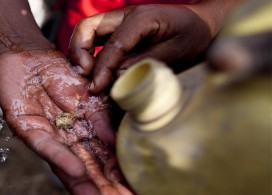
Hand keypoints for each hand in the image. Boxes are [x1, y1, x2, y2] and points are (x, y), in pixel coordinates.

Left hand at [0, 31, 136, 194]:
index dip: (114, 179)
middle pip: (85, 170)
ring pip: (66, 165)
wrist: (30, 57)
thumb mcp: (89, 98)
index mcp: (81, 135)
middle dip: (102, 191)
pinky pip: (43, 144)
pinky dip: (59, 157)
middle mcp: (64, 141)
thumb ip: (101, 122)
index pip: (99, 161)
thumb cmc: (59, 75)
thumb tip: (120, 144)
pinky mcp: (25, 127)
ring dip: (82, 184)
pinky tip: (75, 171)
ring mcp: (46, 136)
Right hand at [69, 4, 212, 92]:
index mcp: (142, 18)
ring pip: (88, 31)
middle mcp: (126, 16)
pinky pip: (96, 39)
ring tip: (86, 75)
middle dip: (79, 52)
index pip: (113, 44)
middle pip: (87, 27)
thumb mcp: (178, 51)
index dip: (102, 68)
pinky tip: (94, 72)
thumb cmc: (196, 36)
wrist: (204, 22)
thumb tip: (116, 75)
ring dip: (80, 53)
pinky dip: (89, 54)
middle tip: (84, 76)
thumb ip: (146, 61)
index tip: (96, 88)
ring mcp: (121, 22)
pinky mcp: (120, 31)